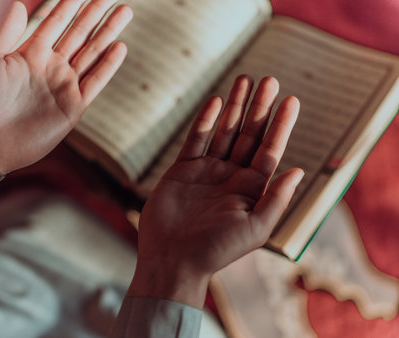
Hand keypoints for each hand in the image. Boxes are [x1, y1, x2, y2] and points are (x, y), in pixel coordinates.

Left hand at [0, 0, 131, 189]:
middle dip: (95, 15)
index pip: (55, 23)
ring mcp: (64, 87)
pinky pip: (95, 82)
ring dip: (108, 34)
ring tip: (124, 13)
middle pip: (79, 35)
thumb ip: (3, 33)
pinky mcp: (73, 108)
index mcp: (30, 54)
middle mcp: (50, 68)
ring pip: (92, 54)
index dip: (70, 6)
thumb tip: (16, 3)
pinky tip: (119, 48)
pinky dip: (108, 66)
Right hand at [128, 76, 303, 307]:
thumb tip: (298, 170)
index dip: (281, 125)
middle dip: (260, 108)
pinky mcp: (183, 170)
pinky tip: (216, 101)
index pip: (270, 150)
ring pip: (224, 131)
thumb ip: (276, 199)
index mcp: (252, 189)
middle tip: (270, 80)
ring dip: (235, 106)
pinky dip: (205, 120)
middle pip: (249, 134)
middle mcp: (232, 176)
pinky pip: (196, 139)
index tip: (291, 100)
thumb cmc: (217, 250)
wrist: (173, 259)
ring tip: (246, 79)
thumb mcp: (255, 228)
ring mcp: (207, 171)